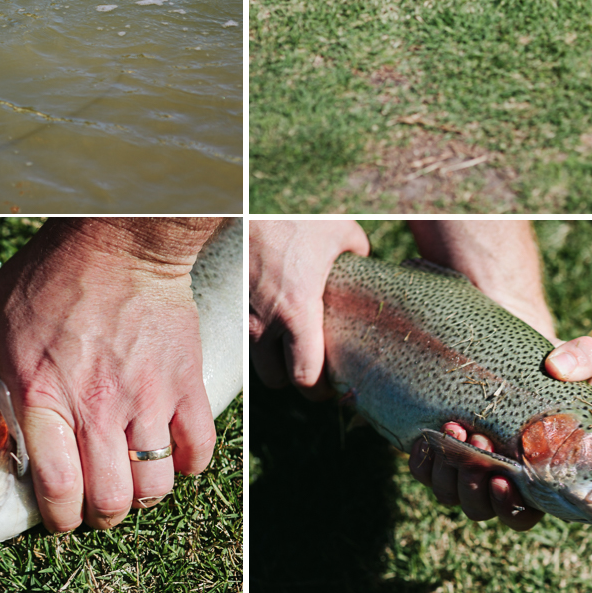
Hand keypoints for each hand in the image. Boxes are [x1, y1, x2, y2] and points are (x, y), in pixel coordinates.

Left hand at [0, 219, 220, 531]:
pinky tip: (172, 456)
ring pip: (156, 484)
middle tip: (97, 506)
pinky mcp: (185, 382)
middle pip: (111, 499)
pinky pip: (198, 447)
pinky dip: (187, 464)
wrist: (119, 240)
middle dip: (102, 516)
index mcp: (42, 396)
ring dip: (143, 496)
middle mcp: (98, 407)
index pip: (58, 489)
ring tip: (133, 484)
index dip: (59, 518)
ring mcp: (148, 397)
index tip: (59, 516)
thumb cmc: (48, 274)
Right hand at [248, 220, 369, 398]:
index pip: (305, 377)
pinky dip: (257, 338)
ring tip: (290, 348)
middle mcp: (264, 322)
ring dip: (272, 361)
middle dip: (293, 379)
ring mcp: (242, 315)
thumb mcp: (339, 232)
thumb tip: (363, 261)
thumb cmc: (292, 218)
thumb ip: (357, 252)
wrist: (239, 204)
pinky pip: (243, 336)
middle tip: (311, 368)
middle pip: (276, 380)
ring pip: (256, 361)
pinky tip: (270, 322)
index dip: (319, 388)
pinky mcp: (228, 304)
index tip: (328, 385)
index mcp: (296, 313)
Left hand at [408, 335, 591, 527]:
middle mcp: (497, 482)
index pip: (521, 516)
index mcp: (535, 480)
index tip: (502, 479)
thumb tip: (559, 367)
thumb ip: (582, 360)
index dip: (509, 506)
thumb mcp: (575, 361)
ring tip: (456, 427)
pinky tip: (429, 436)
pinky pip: (424, 472)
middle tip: (481, 440)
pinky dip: (424, 461)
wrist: (508, 357)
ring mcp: (465, 470)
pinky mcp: (439, 453)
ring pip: (449, 494)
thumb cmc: (548, 369)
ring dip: (448, 469)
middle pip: (479, 507)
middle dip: (474, 481)